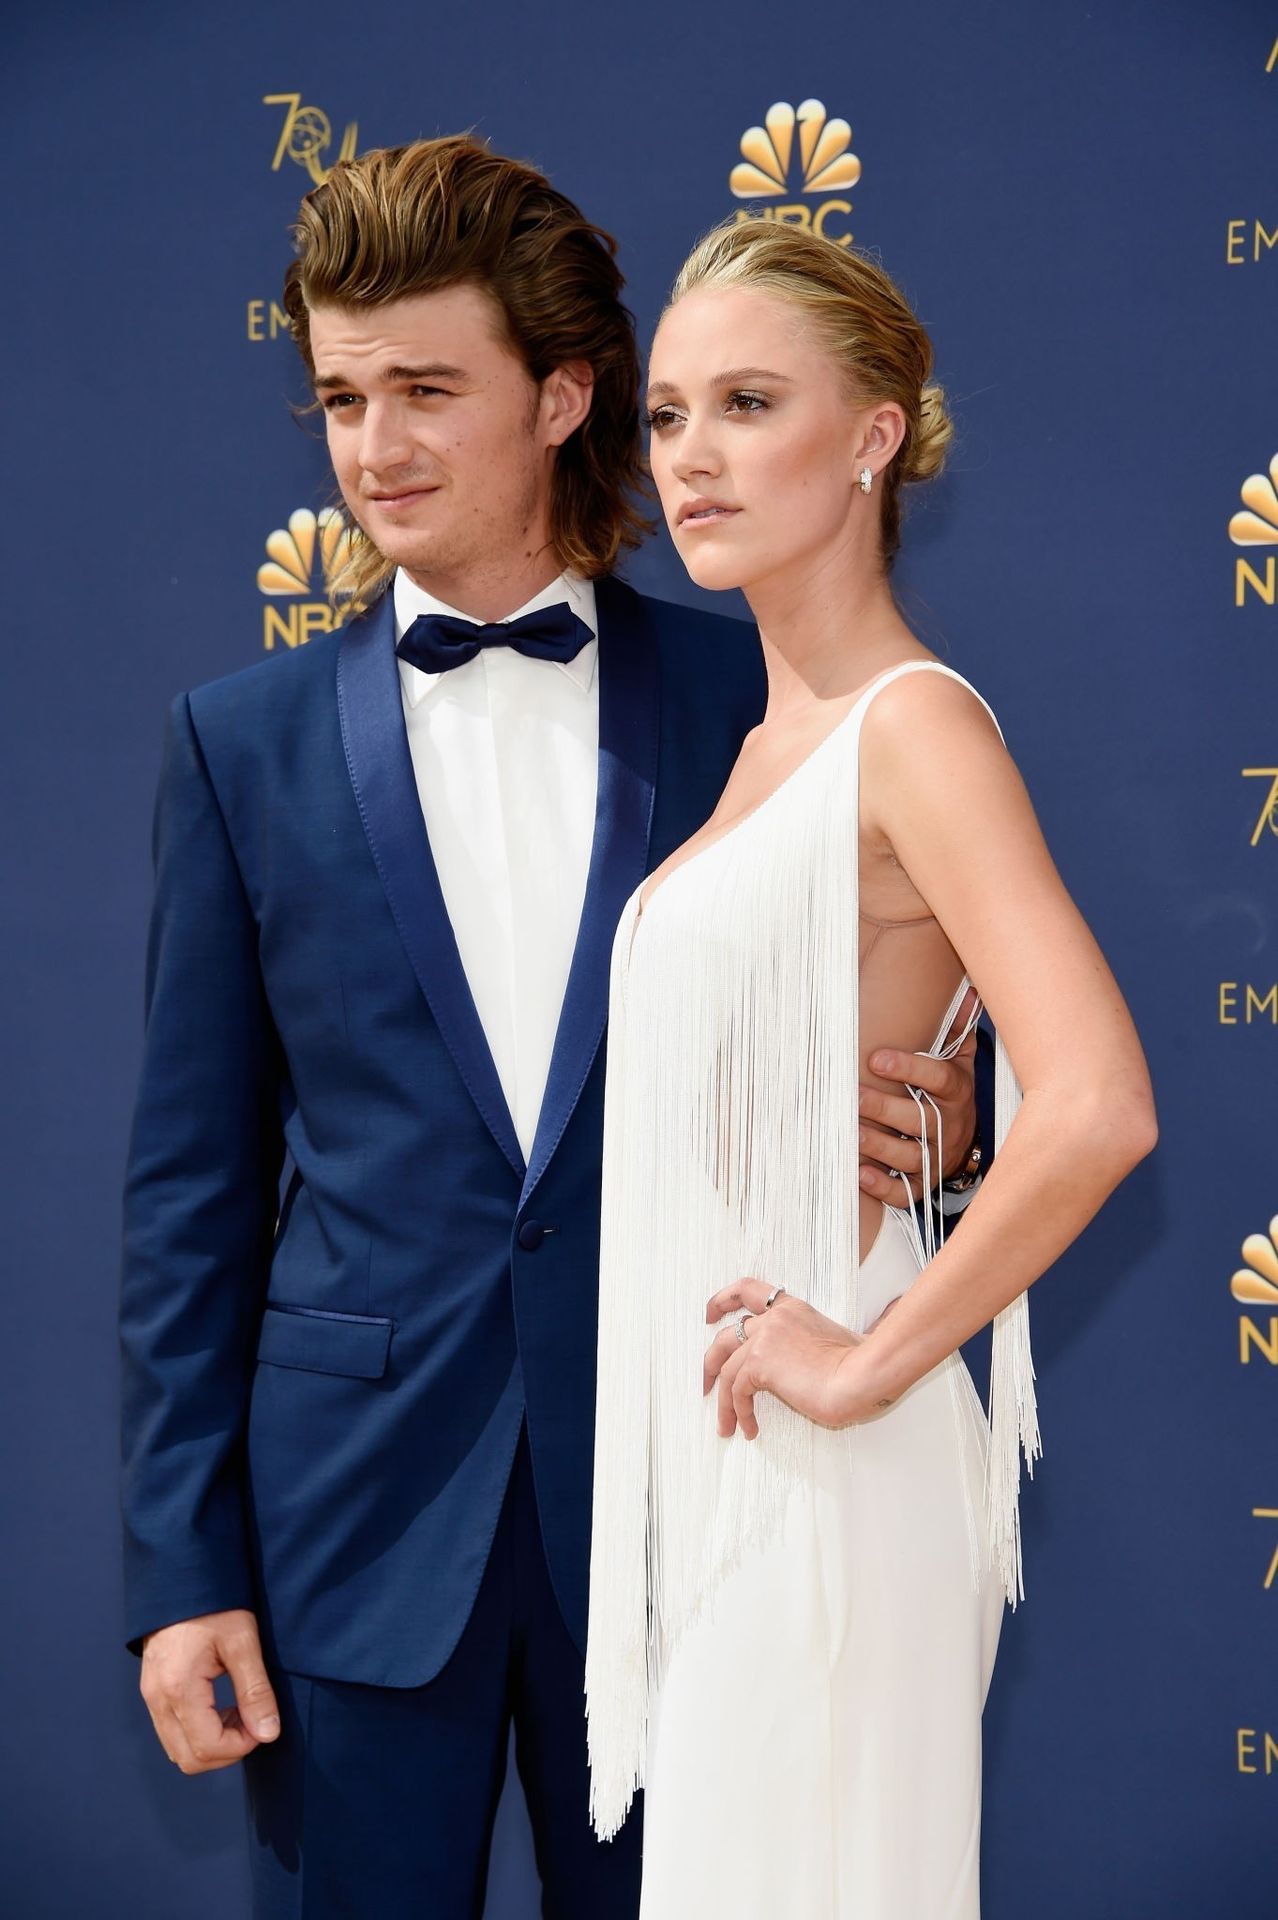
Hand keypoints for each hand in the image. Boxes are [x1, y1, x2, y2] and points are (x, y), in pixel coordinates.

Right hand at [139, 1608, 280, 1773]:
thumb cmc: (214, 1604)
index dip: (241, 1746)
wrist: (181, 1578)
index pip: (207, 1748)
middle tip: (251, 1721)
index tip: (262, 1722)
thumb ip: (255, 1690)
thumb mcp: (242, 1641)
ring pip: (178, 1751)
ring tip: (237, 1712)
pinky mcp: (152, 1692)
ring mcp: (151, 1698)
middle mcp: (157, 1700)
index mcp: (178, 1689)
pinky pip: (172, 1733)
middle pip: (189, 1760)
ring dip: (212, 1744)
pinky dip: (198, 1733)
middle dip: (226, 1751)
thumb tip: (268, 1733)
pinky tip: (220, 1707)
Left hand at [703, 1279, 889, 1438]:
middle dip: (711, 1361)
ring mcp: (764, 1338)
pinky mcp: (759, 1363)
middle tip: (705, 1382)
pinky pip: (736, 1391)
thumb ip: (806, 1345)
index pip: (748, 1290)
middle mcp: (773, 1318)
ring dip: (723, 1402)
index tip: (710, 1314)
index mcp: (792, 1309)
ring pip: (727, 1369)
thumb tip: (798, 1367)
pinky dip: (739, 1412)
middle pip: (726, 1335)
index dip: (723, 1300)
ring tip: (726, 1425)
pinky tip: (749, 1428)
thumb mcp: (831, 1342)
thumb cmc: (859, 1366)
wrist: (861, 1376)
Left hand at [858, 987, 979, 1204]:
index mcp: (956, 1091)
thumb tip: (970, 991)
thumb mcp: (959, 1061)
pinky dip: (884, 1187)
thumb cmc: (952, 1094)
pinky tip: (860, 1175)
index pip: (937, 1078)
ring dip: (880, 1147)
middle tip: (854, 1097)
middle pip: (920, 1119)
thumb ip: (957, 1030)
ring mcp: (937, 1157)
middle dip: (886, 1109)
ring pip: (911, 1156)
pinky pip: (906, 1192)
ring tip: (851, 1134)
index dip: (909, 1068)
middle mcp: (949, 1126)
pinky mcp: (924, 1184)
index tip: (876, 1058)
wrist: (967, 1141)